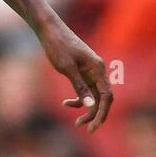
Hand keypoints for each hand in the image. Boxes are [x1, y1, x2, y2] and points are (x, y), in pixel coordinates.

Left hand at [37, 14, 112, 133]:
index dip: (102, 113)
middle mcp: (98, 69)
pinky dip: (79, 98)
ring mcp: (91, 70)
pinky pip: (86, 89)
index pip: (107, 96)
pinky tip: (66, 103)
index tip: (92, 127)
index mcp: (98, 68)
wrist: (49, 29)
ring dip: (87, 109)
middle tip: (83, 127)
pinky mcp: (82, 70)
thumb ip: (80, 87)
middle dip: (95, 114)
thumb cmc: (57, 46)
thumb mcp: (67, 68)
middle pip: (103, 98)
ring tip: (75, 122)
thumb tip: (91, 106)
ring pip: (94, 95)